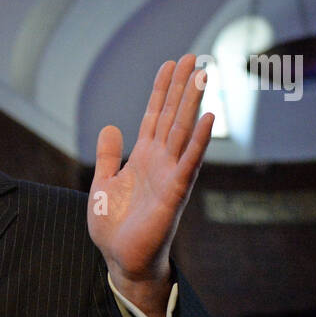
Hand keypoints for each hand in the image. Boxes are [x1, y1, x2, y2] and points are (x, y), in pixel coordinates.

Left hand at [88, 54, 213, 316]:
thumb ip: (108, 156)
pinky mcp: (175, 193)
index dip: (161, 90)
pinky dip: (200, 140)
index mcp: (143, 158)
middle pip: (173, 116)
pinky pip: (190, 162)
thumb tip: (111, 126)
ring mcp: (170, 175)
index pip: (155, 115)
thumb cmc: (115, 227)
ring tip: (204, 75)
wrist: (122, 260)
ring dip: (194, 103)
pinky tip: (211, 118)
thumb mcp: (103, 183)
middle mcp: (160, 162)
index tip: (171, 63)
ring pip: (184, 132)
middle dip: (182, 86)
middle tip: (194, 56)